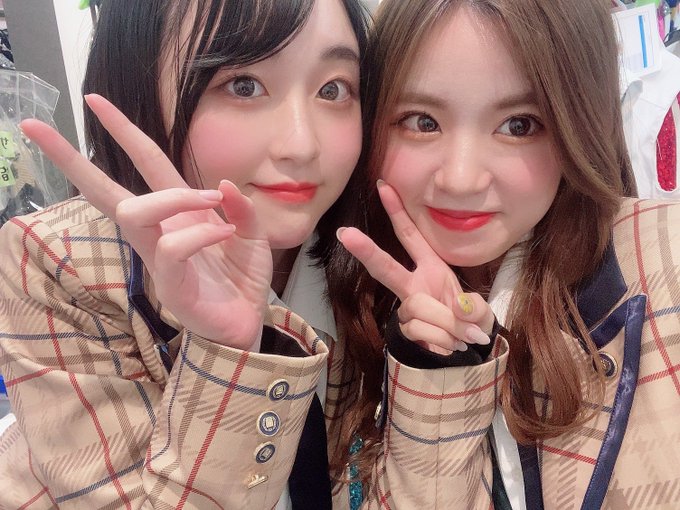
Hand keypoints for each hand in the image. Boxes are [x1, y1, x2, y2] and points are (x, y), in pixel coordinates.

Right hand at [19, 94, 271, 350]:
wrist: (247, 324)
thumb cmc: (242, 280)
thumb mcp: (252, 235)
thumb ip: (241, 210)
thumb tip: (221, 185)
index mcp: (177, 214)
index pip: (145, 165)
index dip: (123, 132)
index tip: (94, 99)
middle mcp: (160, 232)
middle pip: (108, 192)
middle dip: (73, 160)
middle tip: (37, 127)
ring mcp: (159, 259)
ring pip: (136, 213)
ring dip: (174, 197)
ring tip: (211, 200)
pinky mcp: (169, 285)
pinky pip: (172, 248)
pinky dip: (201, 232)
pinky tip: (224, 233)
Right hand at [337, 181, 493, 353]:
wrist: (469, 348)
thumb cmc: (471, 319)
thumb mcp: (480, 309)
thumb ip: (472, 308)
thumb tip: (459, 308)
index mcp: (431, 267)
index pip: (410, 236)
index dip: (397, 211)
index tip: (383, 186)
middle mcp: (414, 284)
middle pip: (386, 267)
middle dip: (367, 250)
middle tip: (345, 232)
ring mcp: (408, 307)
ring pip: (418, 308)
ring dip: (447, 324)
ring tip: (463, 335)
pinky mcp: (406, 329)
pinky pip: (421, 331)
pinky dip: (443, 340)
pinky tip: (451, 344)